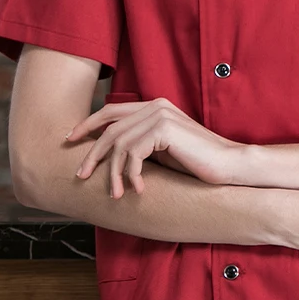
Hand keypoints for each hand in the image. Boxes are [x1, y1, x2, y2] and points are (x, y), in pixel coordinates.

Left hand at [67, 97, 244, 197]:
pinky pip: (133, 153)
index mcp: (154, 106)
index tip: (70, 139)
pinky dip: (131, 174)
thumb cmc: (198, 162)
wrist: (228, 165)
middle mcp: (155, 105)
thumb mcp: (163, 151)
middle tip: (81, 175)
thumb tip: (109, 155)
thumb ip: (141, 144)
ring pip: (119, 144)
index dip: (88, 124)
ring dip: (113, 173)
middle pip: (109, 128)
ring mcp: (160, 115)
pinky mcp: (164, 129)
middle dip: (91, 153)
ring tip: (115, 194)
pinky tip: (139, 189)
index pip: (111, 111)